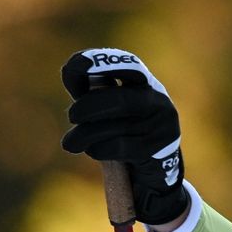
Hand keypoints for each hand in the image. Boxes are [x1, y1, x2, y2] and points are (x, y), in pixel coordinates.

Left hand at [60, 49, 190, 227]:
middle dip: (88, 106)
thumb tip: (70, 71)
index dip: (103, 62)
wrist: (152, 169)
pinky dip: (98, 149)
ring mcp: (161, 126)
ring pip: (117, 126)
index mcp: (145, 83)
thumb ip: (88, 89)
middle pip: (120, 99)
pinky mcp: (158, 151)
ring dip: (85, 134)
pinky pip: (120, 148)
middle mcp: (158, 101)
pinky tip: (93, 150)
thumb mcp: (106, 107)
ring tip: (70, 142)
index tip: (75, 64)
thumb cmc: (122, 130)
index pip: (128, 65)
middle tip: (71, 116)